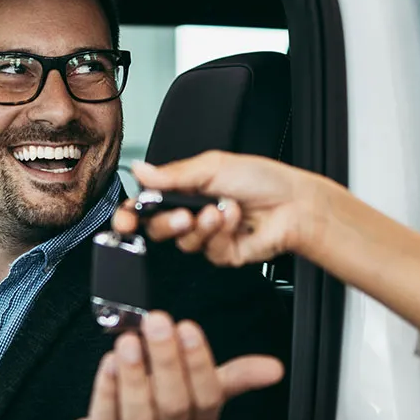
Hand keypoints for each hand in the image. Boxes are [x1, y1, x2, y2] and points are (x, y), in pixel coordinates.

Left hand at [62, 310, 284, 419]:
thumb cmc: (160, 416)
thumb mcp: (198, 398)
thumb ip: (233, 378)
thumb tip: (275, 368)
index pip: (207, 397)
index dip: (199, 364)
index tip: (188, 327)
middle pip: (173, 404)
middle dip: (167, 361)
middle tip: (158, 321)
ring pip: (139, 417)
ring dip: (134, 377)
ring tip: (129, 342)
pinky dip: (106, 392)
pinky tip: (108, 364)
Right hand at [110, 152, 330, 267]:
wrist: (293, 203)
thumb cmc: (261, 179)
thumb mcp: (212, 166)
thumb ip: (172, 174)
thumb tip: (140, 170)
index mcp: (184, 190)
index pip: (147, 206)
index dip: (131, 216)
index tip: (126, 221)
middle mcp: (192, 214)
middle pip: (158, 230)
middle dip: (167, 223)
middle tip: (182, 215)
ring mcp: (207, 236)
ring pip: (183, 243)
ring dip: (201, 226)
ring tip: (219, 211)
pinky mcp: (223, 254)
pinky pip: (209, 252)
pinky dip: (221, 233)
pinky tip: (234, 219)